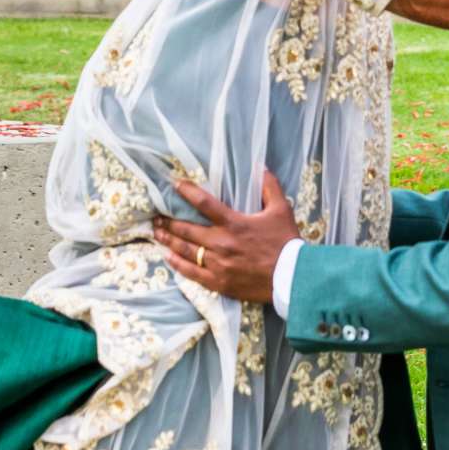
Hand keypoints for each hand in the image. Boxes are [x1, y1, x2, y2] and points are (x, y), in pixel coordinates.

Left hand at [153, 169, 299, 302]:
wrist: (292, 278)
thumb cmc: (286, 243)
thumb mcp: (282, 210)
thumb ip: (269, 187)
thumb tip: (261, 167)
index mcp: (234, 223)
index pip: (204, 203)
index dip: (187, 191)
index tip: (174, 184)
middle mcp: (222, 243)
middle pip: (186, 229)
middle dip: (168, 221)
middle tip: (156, 215)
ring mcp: (218, 265)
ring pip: (185, 250)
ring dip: (168, 240)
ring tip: (157, 233)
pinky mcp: (219, 282)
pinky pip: (192, 272)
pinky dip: (178, 263)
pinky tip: (168, 257)